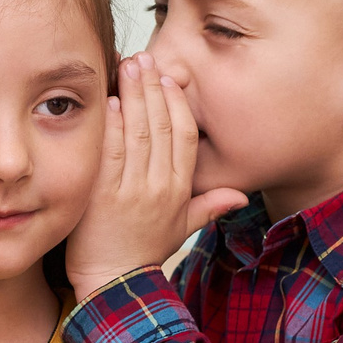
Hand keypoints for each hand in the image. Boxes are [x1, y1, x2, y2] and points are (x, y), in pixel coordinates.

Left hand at [64, 54, 249, 302]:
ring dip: (133, 95)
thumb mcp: (182, 230)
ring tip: (127, 66)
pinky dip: (111, 124)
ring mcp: (131, 190)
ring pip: (137, 133)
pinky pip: (110, 151)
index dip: (177, 103)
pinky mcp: (102, 195)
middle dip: (153, 88)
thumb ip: (208, 207)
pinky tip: (110, 100)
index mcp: (179, 190)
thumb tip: (240, 196)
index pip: (183, 135)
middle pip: (161, 126)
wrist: (113, 283)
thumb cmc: (142, 254)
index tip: (168, 77)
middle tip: (144, 58)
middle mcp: (158, 187)